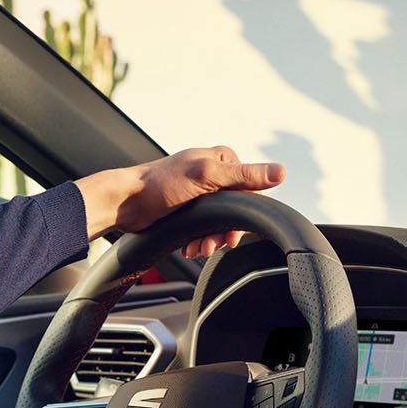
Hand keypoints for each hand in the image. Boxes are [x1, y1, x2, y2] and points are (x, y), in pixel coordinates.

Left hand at [75, 146, 285, 257]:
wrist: (126, 202)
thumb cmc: (160, 185)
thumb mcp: (206, 176)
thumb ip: (243, 176)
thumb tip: (280, 172)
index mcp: (222, 159)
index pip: (251, 190)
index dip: (243, 215)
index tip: (232, 233)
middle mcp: (214, 173)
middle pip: (235, 210)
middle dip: (223, 232)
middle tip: (211, 244)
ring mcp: (201, 191)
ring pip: (220, 222)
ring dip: (210, 240)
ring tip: (197, 248)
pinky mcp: (188, 208)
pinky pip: (204, 228)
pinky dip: (199, 241)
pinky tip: (190, 246)